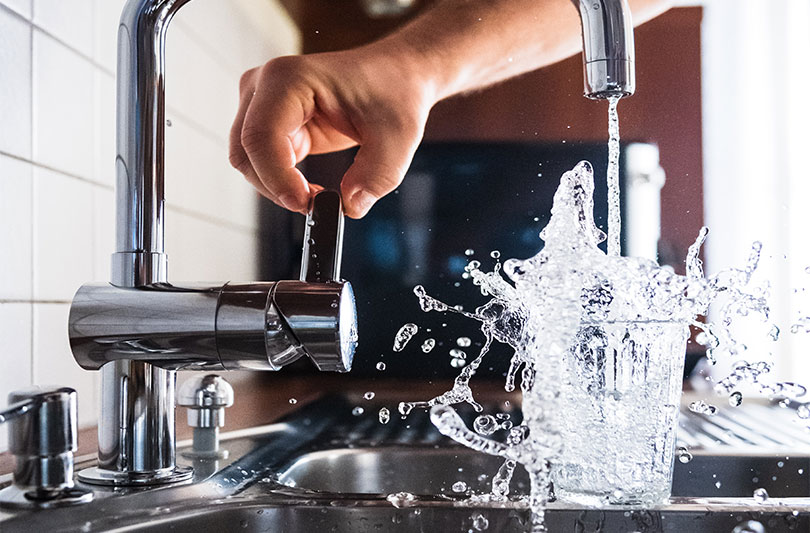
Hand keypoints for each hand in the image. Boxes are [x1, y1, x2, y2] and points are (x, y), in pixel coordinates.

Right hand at [229, 44, 435, 217]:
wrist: (394, 76)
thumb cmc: (393, 92)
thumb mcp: (398, 137)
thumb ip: (376, 175)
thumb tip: (350, 206)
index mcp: (289, 78)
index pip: (261, 136)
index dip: (277, 178)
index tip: (307, 204)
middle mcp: (265, 86)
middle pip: (246, 152)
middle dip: (277, 187)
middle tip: (315, 205)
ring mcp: (261, 103)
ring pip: (248, 161)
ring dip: (278, 187)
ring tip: (318, 195)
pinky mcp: (270, 122)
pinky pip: (261, 162)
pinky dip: (281, 182)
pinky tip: (310, 187)